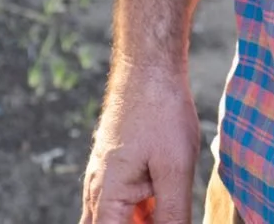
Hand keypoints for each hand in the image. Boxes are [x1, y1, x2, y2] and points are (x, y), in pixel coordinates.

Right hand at [80, 62, 201, 223]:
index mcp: (106, 200)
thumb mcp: (175, 168)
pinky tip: (166, 201)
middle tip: (166, 212)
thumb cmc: (161, 111)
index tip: (157, 218)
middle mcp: (97, 195)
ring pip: (119, 220)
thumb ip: (172, 214)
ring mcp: (105, 182)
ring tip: (165, 193)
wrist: (149, 66)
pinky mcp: (117, 171)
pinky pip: (123, 205)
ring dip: (144, 219)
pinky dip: (143, 212)